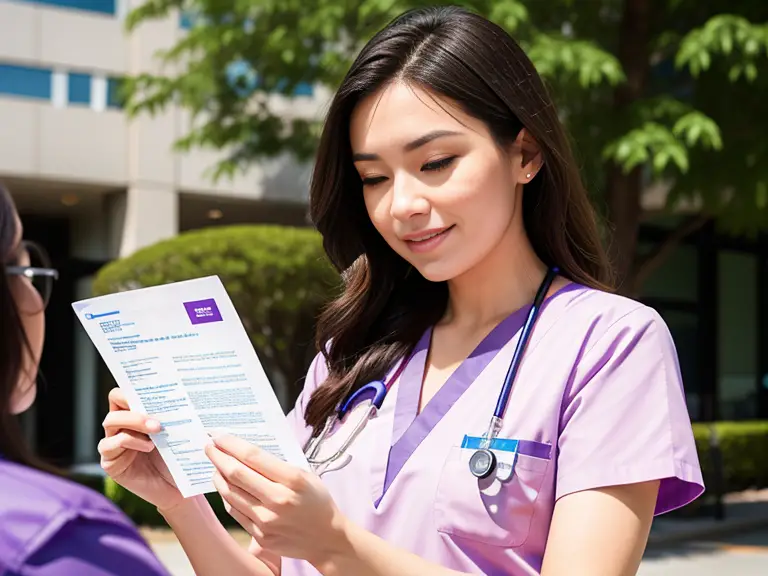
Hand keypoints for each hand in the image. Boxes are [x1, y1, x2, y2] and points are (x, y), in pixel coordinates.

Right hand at [98, 387, 183, 512]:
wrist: (180, 487)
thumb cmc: (180, 456)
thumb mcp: (178, 431)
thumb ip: (171, 413)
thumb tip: (182, 391)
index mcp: (135, 414)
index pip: (125, 392)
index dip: (134, 386)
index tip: (153, 387)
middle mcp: (121, 425)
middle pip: (115, 401)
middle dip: (135, 404)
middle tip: (157, 417)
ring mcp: (112, 443)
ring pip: (111, 421)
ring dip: (135, 422)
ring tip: (157, 430)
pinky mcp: (110, 462)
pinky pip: (111, 445)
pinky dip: (130, 442)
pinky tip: (149, 447)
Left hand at [205, 434, 348, 566]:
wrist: (326, 538)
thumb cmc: (317, 501)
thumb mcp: (306, 475)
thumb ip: (278, 465)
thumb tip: (246, 452)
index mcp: (292, 480)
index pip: (253, 457)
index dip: (231, 444)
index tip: (219, 436)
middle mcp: (278, 500)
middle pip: (237, 474)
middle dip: (218, 457)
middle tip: (209, 446)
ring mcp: (267, 521)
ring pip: (231, 493)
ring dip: (218, 476)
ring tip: (215, 466)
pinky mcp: (260, 536)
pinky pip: (235, 512)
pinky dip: (226, 496)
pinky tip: (225, 486)